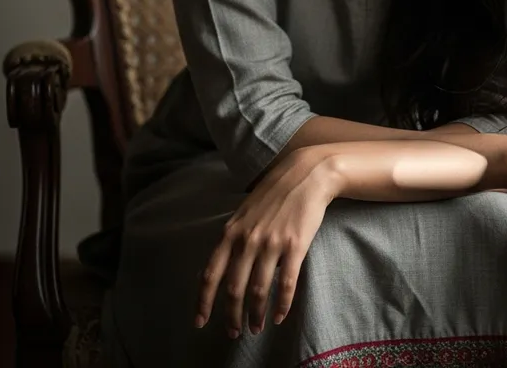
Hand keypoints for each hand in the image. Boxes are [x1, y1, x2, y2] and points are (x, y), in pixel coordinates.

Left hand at [195, 148, 335, 337]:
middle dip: (231, 316)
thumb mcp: (245, 212)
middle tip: (234, 332)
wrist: (307, 174)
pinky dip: (281, 304)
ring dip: (256, 314)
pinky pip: (286, 282)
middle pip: (233, 288)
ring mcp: (272, 243)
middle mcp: (248, 240)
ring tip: (257, 327)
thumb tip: (225, 266)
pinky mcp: (295, 245)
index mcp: (232, 232)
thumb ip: (234, 237)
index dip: (204, 301)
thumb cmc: (275, 192)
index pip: (211, 274)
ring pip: (258, 290)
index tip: (200, 322)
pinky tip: (280, 315)